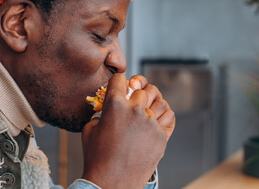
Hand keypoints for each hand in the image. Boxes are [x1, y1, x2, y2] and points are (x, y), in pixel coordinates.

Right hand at [81, 74, 174, 188]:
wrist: (112, 183)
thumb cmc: (98, 157)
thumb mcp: (89, 130)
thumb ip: (100, 113)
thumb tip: (107, 109)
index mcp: (114, 105)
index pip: (120, 79)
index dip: (118, 82)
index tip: (120, 86)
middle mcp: (135, 110)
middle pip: (142, 89)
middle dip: (136, 92)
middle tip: (133, 98)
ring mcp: (150, 123)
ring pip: (159, 100)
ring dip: (152, 101)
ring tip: (146, 107)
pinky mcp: (161, 136)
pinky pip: (169, 117)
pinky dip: (164, 114)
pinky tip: (156, 117)